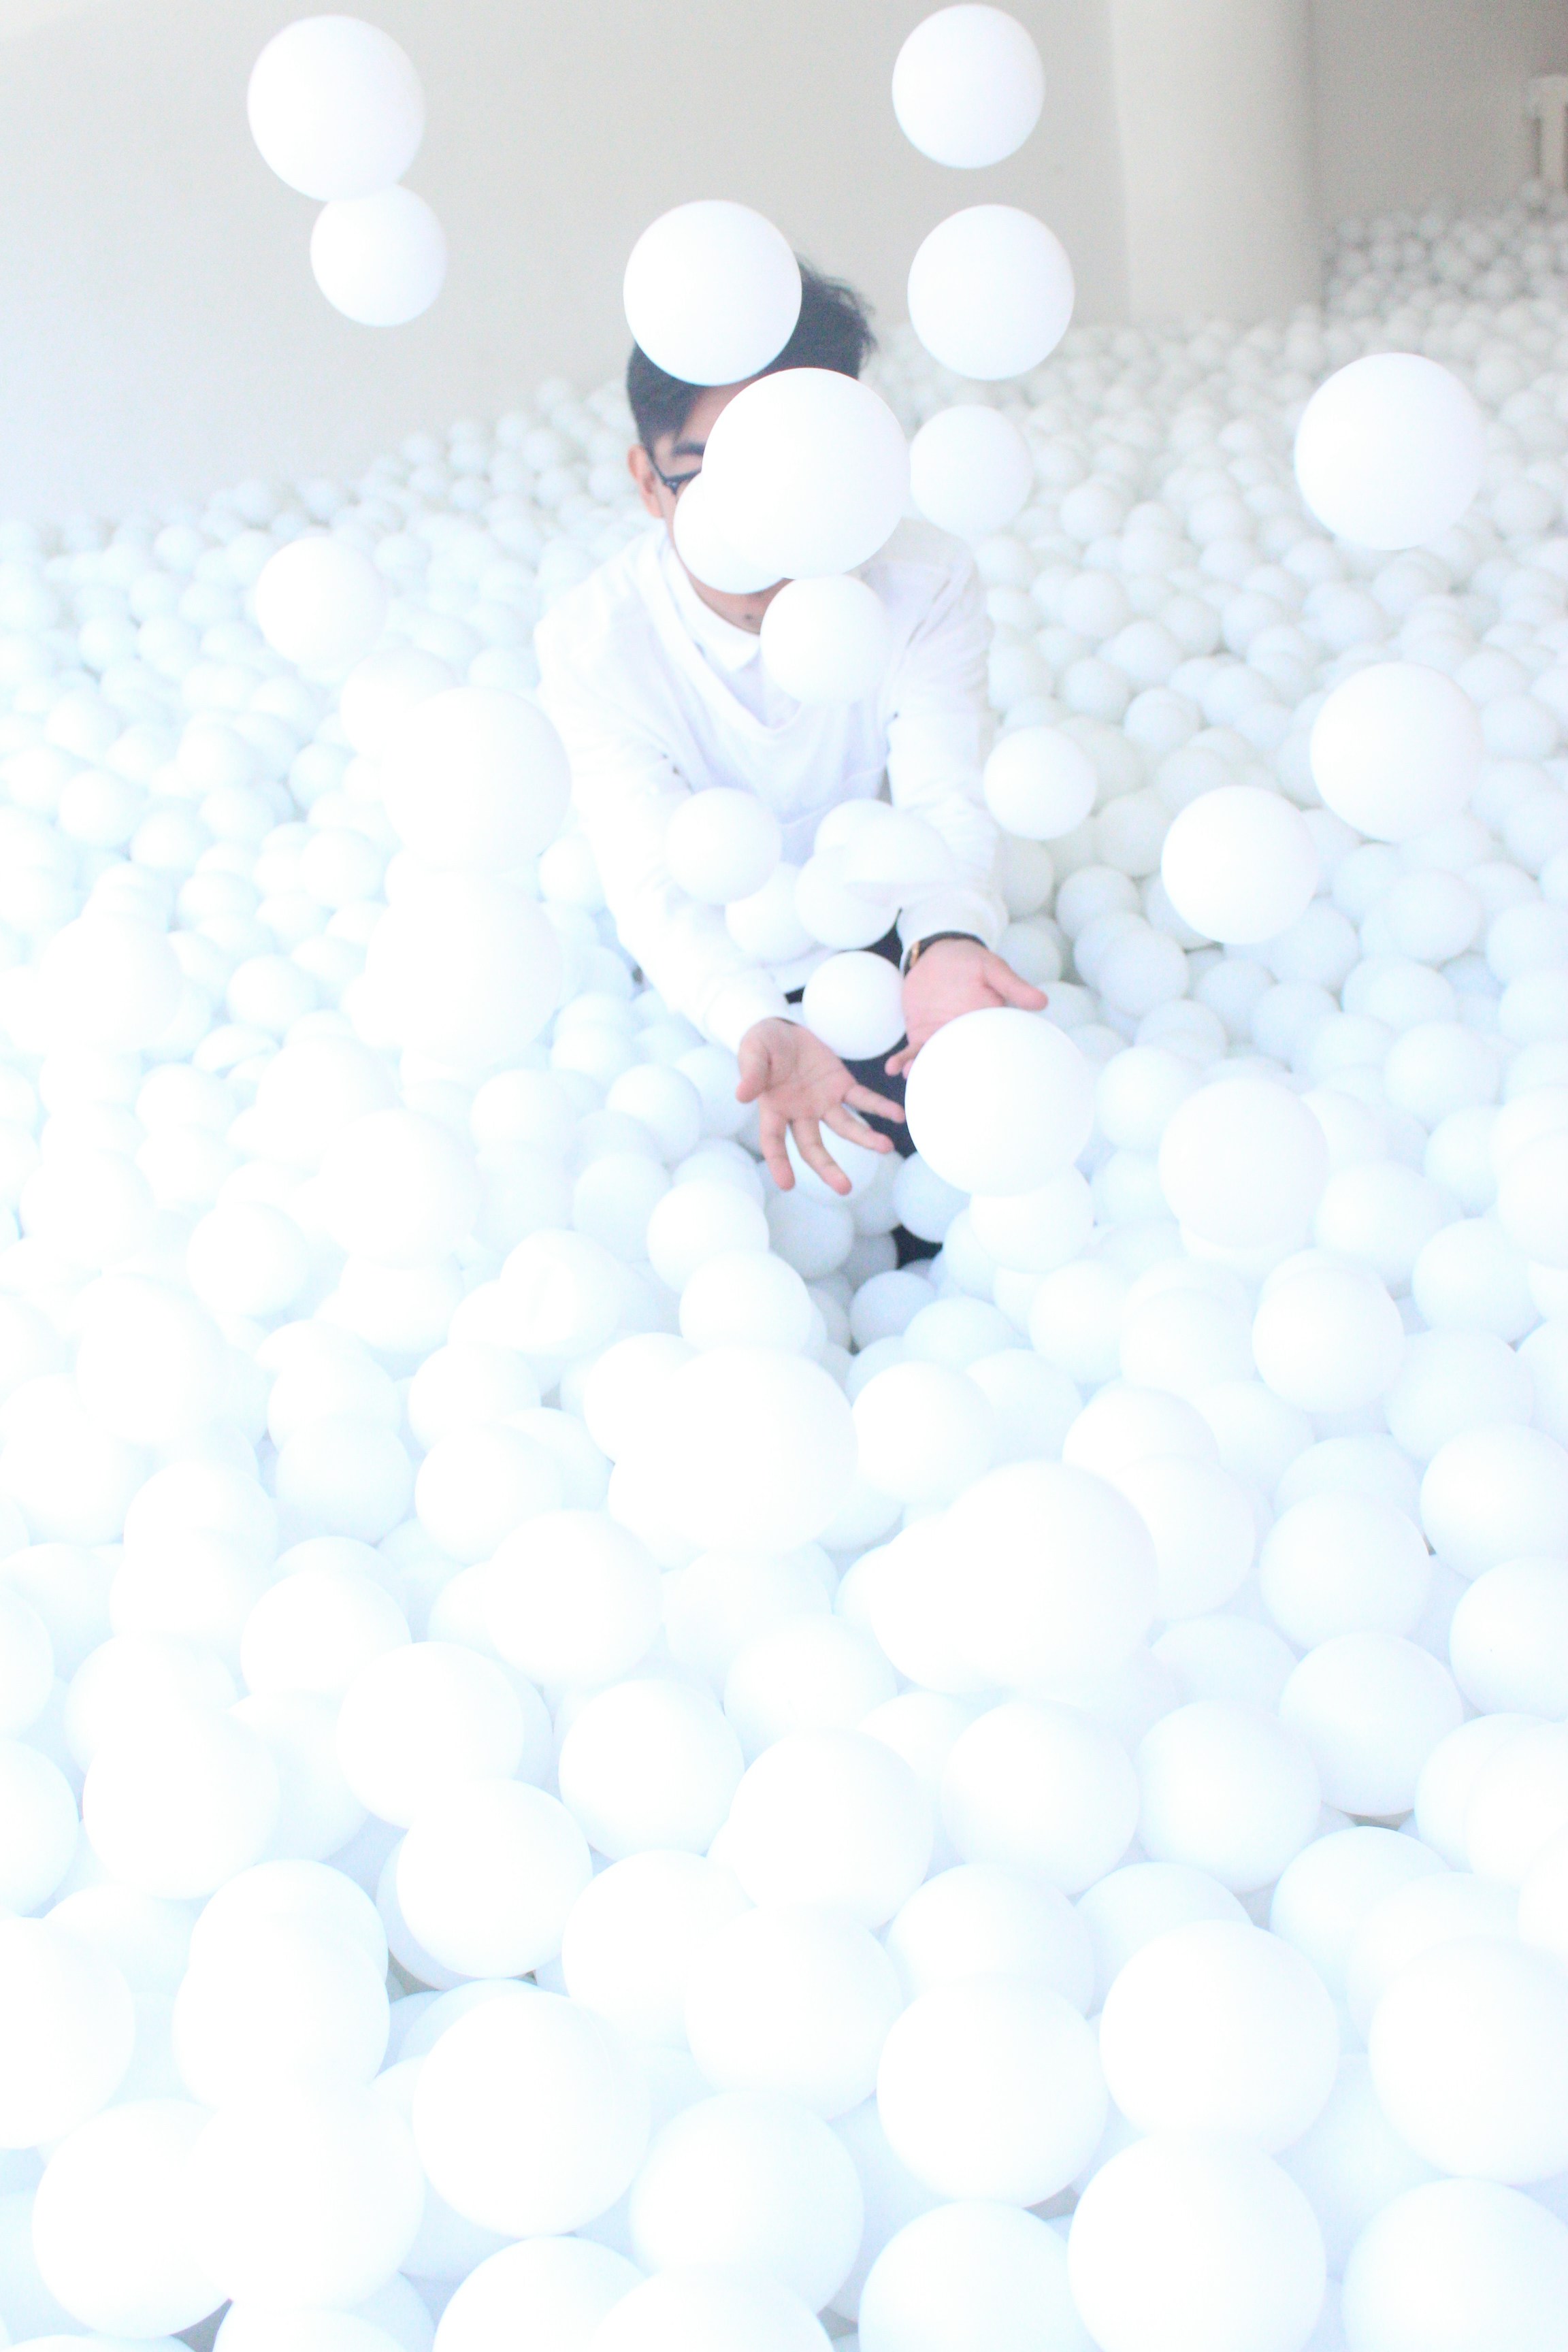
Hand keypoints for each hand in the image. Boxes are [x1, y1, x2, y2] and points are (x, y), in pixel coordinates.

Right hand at [736, 1017, 904, 1194]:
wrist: (782, 1029)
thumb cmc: (761, 1044)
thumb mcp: (753, 1052)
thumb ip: (751, 1073)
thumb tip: (742, 1095)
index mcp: (774, 1109)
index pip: (773, 1142)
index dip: (779, 1163)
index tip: (787, 1184)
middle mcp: (800, 1113)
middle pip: (813, 1147)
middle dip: (828, 1168)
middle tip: (844, 1188)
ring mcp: (823, 1102)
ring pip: (845, 1127)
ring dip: (865, 1138)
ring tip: (886, 1148)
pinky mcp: (841, 1086)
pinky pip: (862, 1099)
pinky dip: (880, 1107)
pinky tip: (897, 1116)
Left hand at [885, 937, 1047, 1076]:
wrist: (938, 954)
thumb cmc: (971, 959)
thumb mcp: (993, 968)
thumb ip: (1013, 985)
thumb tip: (1043, 1001)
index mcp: (985, 1024)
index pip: (989, 1049)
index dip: (986, 1066)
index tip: (982, 1084)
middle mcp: (964, 1036)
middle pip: (959, 1062)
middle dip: (950, 1076)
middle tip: (942, 1089)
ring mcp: (941, 1037)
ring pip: (934, 1060)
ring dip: (922, 1070)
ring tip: (910, 1075)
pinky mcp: (921, 1035)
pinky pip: (913, 1052)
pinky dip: (903, 1060)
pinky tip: (892, 1068)